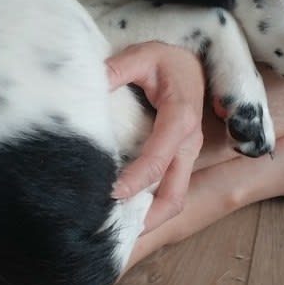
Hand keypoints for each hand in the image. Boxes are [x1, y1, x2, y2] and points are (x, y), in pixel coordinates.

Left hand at [106, 42, 204, 231]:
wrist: (193, 63)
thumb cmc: (166, 61)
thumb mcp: (142, 55)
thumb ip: (117, 69)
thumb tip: (90, 87)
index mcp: (180, 118)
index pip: (158, 159)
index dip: (136, 180)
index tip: (111, 193)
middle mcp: (188, 142)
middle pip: (175, 194)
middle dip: (149, 218)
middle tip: (115, 229)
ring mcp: (187, 153)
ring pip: (175, 197)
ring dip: (151, 217)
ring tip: (118, 229)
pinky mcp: (182, 158)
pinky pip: (171, 189)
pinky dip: (152, 206)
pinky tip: (127, 212)